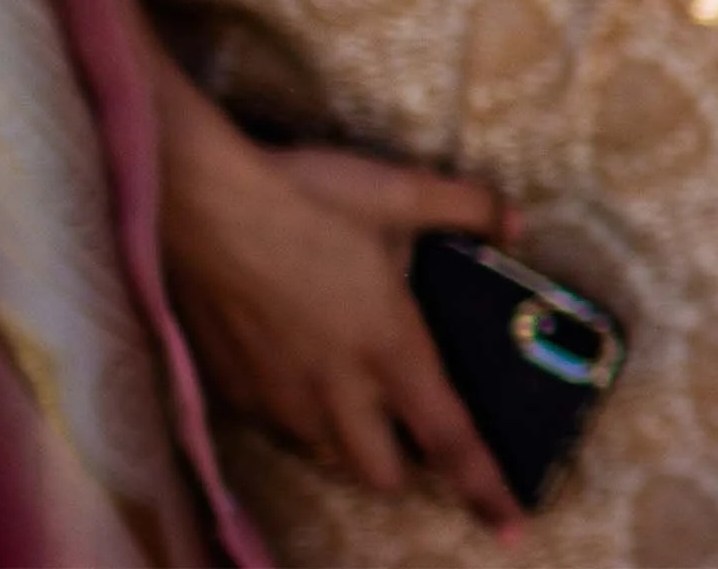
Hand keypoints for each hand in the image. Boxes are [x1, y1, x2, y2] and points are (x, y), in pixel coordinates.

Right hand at [155, 65, 522, 536]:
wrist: (203, 204)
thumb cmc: (308, 198)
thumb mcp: (397, 190)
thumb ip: (464, 207)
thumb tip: (514, 222)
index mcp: (390, 349)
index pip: (451, 440)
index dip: (486, 488)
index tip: (512, 527)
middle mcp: (338, 392)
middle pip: (382, 475)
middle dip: (403, 463)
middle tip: (408, 418)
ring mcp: (282, 397)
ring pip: (328, 454)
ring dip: (349, 437)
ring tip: (349, 386)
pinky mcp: (236, 388)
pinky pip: (279, 423)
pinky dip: (297, 409)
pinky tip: (293, 359)